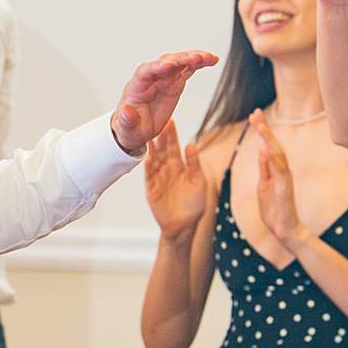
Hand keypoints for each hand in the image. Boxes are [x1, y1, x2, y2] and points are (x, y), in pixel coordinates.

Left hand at [109, 50, 219, 154]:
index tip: (168, 66)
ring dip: (192, 58)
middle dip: (179, 59)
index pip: (145, 72)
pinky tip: (212, 60)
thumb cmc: (129, 128)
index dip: (156, 67)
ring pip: (178, 63)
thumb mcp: (126, 129)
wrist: (136, 129)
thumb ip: (127, 121)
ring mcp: (163, 79)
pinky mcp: (174, 83)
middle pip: (164, 63)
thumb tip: (126, 111)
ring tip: (209, 58)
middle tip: (196, 58)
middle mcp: (150, 79)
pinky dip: (199, 64)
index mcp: (136, 88)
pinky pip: (187, 69)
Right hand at [142, 121, 208, 242]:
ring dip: (151, 149)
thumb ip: (195, 164)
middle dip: (160, 137)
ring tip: (148, 137)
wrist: (184, 226)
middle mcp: (167, 170)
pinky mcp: (151, 190)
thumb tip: (191, 145)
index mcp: (180, 167)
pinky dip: (148, 168)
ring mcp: (158, 179)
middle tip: (156, 123)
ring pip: (153, 160)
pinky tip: (147, 158)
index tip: (170, 121)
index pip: (174, 147)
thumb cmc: (194, 205)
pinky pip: (149, 177)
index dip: (172, 134)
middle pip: (163, 150)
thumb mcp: (199, 182)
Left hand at [249, 112, 301, 243]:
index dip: (262, 130)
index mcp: (275, 170)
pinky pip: (279, 173)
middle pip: (273, 145)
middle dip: (264, 129)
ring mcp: (284, 180)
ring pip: (278, 156)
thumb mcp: (264, 186)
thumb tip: (262, 151)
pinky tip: (265, 150)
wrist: (284, 230)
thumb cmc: (275, 209)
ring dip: (269, 140)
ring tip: (261, 126)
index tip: (253, 115)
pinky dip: (273, 161)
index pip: (268, 146)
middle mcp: (282, 171)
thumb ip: (265, 169)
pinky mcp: (284, 190)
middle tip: (255, 113)